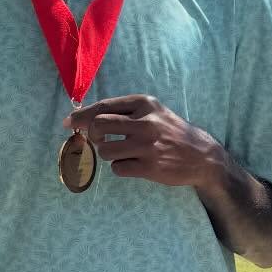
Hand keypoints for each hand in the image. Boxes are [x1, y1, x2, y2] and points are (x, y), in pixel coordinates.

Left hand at [65, 94, 219, 187]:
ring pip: (105, 150)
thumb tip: (85, 118)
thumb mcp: (154, 112)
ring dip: (108, 154)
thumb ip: (124, 112)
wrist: (202, 156)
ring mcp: (147, 146)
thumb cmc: (171, 132)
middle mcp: (145, 122)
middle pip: (99, 126)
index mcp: (145, 104)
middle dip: (93, 135)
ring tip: (123, 154)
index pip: (104, 107)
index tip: (70, 122)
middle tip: (100, 140)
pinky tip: (134, 165)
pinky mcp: (149, 167)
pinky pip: (117, 168)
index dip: (82, 115)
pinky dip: (121, 168)